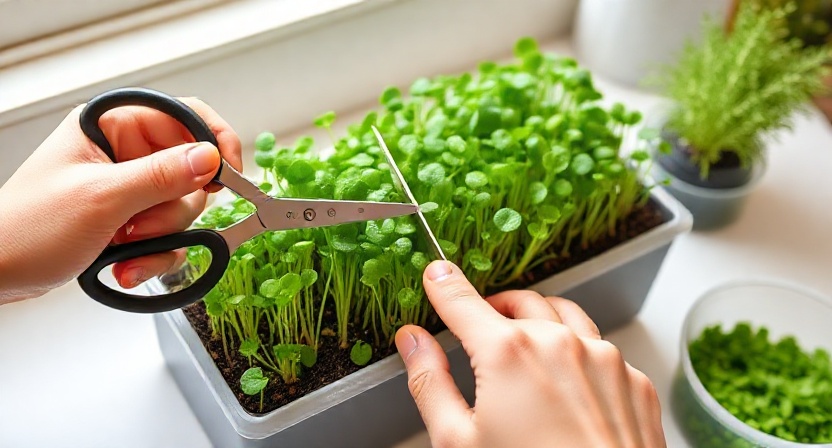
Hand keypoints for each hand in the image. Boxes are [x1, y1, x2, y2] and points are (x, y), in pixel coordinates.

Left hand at [0, 98, 240, 302]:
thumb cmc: (26, 228)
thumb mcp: (102, 198)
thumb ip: (162, 176)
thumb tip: (211, 158)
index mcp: (112, 126)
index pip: (185, 115)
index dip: (215, 142)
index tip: (229, 177)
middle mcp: (125, 153)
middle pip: (191, 171)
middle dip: (173, 209)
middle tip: (143, 226)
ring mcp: (129, 189)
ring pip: (182, 208)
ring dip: (161, 238)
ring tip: (124, 249)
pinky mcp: (130, 220)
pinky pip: (168, 235)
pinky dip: (154, 255)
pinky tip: (126, 266)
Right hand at [395, 261, 665, 447]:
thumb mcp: (458, 443)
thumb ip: (430, 383)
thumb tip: (413, 342)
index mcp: (508, 353)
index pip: (462, 300)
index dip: (443, 285)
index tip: (436, 275)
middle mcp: (560, 344)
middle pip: (517, 302)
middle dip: (493, 309)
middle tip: (478, 332)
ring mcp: (604, 360)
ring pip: (563, 315)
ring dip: (537, 320)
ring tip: (522, 349)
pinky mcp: (634, 382)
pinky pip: (601, 348)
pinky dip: (577, 353)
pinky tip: (566, 387)